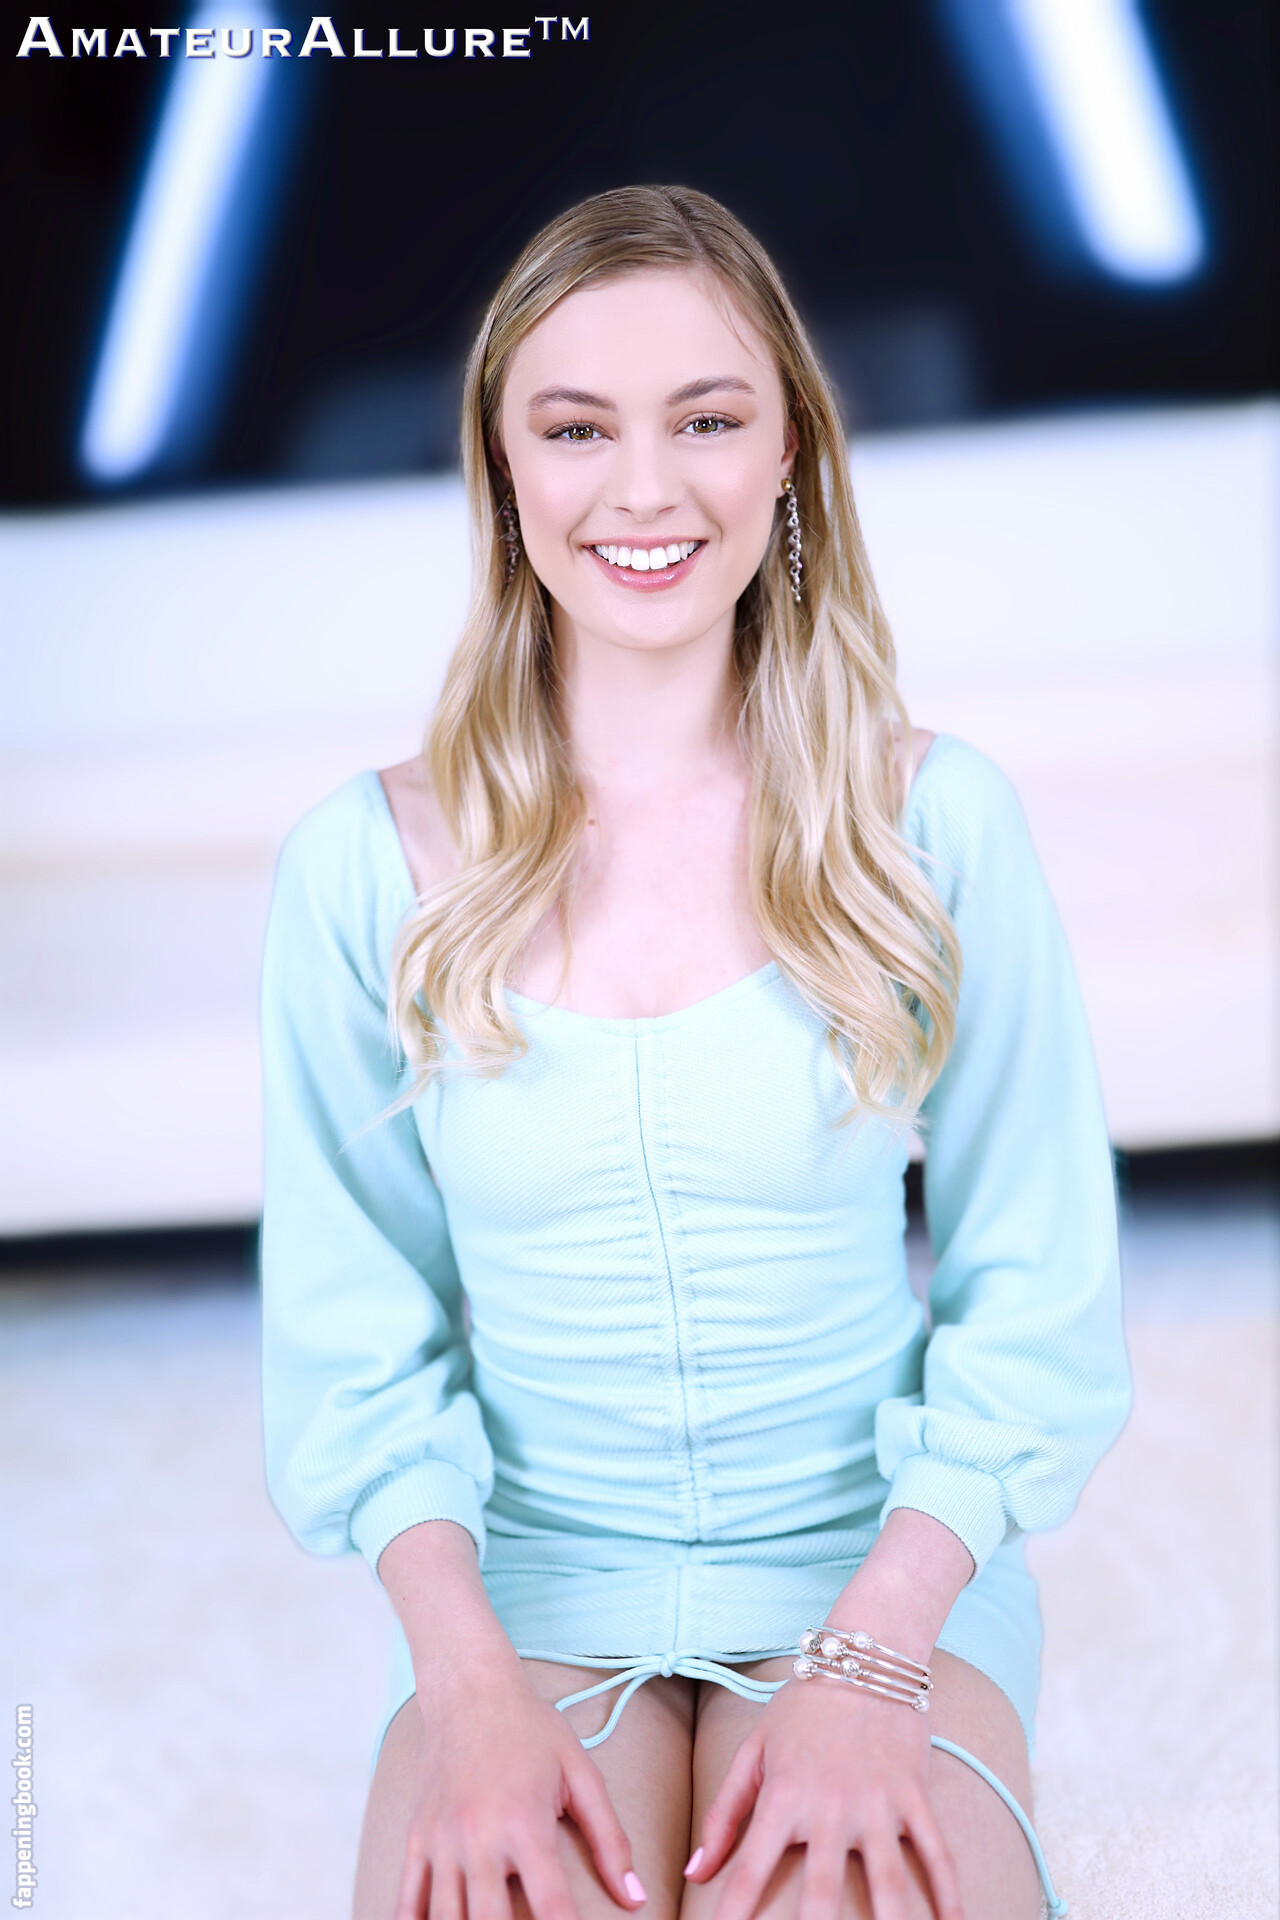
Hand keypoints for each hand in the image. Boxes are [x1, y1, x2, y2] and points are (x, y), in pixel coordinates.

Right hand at [394, 1663, 647, 1919]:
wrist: (469, 1689)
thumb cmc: (530, 1730)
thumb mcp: (580, 1773)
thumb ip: (609, 1838)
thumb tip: (635, 1898)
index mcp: (525, 1824)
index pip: (553, 1907)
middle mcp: (479, 1838)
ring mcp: (442, 1842)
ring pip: (445, 1919)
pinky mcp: (417, 1839)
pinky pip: (406, 1900)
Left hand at [683, 1669, 963, 1919]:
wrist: (862, 1657)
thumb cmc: (801, 1708)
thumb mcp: (755, 1751)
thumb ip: (726, 1813)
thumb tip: (697, 1872)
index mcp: (784, 1796)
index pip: (752, 1869)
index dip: (735, 1914)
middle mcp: (830, 1807)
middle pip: (820, 1892)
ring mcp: (878, 1803)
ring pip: (889, 1884)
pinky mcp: (914, 1796)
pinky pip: (936, 1853)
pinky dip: (949, 1894)